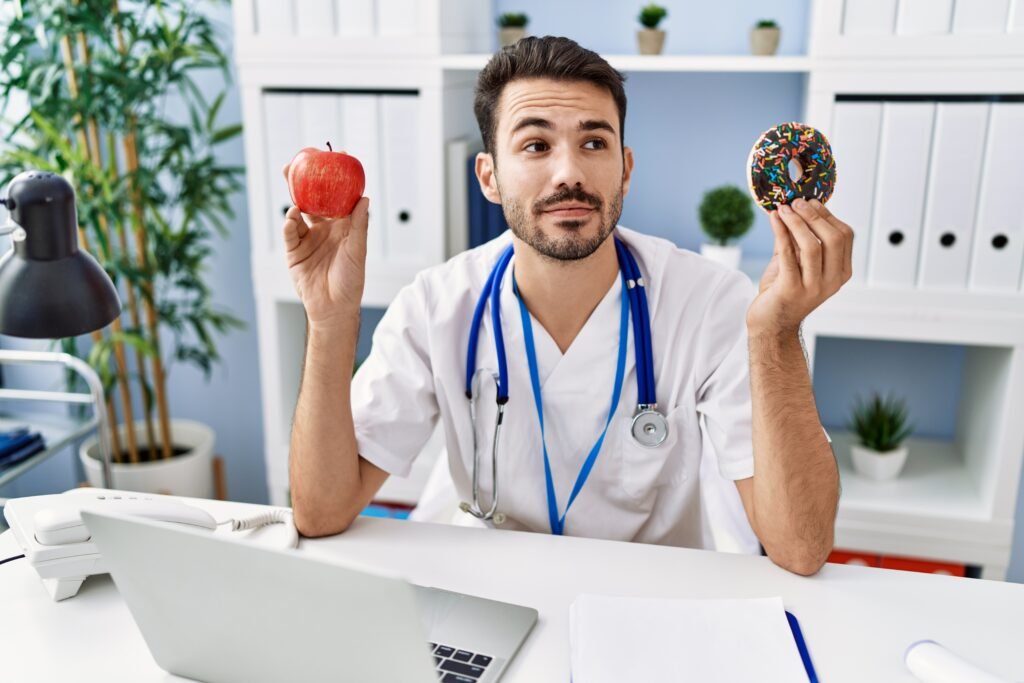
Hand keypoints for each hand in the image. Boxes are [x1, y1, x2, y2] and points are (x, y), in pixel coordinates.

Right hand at [281, 162, 369, 331]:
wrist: (334, 309)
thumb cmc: (351, 281)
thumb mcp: (357, 251)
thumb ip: (359, 225)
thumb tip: (364, 198)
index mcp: (343, 226)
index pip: (336, 197)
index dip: (333, 178)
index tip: (331, 158)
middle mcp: (324, 229)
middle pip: (312, 200)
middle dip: (302, 182)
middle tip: (295, 164)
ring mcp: (308, 239)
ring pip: (298, 213)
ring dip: (294, 201)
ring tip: (294, 192)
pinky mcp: (294, 252)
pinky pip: (290, 233)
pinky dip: (289, 224)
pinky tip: (292, 217)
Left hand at [746, 198, 852, 336]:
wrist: (770, 324)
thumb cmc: (783, 291)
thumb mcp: (797, 261)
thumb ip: (799, 238)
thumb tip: (794, 206)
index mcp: (841, 272)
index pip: (844, 236)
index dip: (828, 215)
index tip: (810, 201)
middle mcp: (832, 281)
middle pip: (833, 238)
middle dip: (813, 215)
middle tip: (795, 202)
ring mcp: (813, 287)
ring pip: (812, 246)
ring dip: (796, 222)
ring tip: (783, 208)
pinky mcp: (792, 290)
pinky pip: (788, 255)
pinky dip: (781, 232)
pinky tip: (774, 220)